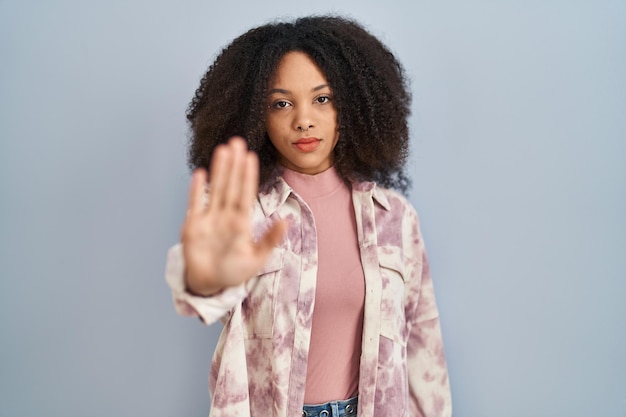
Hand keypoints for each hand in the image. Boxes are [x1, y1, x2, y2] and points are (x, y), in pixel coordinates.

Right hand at [181, 137, 286, 295]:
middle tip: (238, 141)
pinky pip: (195, 204)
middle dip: (234, 164)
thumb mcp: (258, 258)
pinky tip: (201, 173)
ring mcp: (209, 219)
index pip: (246, 193)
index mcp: (242, 222)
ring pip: (215, 190)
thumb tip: (286, 221)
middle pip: (231, 185)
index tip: (251, 156)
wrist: (210, 284)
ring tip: (223, 150)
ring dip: (219, 170)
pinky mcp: (193, 226)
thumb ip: (270, 239)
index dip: (248, 175)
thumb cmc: (235, 271)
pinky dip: (197, 190)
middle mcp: (225, 216)